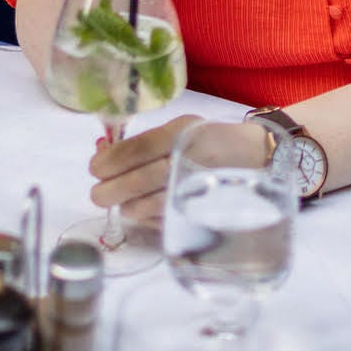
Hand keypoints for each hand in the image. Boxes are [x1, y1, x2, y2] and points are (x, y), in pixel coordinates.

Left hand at [88, 114, 200, 228]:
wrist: (256, 160)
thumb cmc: (210, 141)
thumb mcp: (181, 128)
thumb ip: (145, 141)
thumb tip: (104, 152)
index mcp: (184, 135)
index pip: (138, 149)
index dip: (111, 160)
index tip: (95, 168)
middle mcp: (190, 162)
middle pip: (139, 181)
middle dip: (110, 189)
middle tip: (98, 192)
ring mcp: (196, 193)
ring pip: (146, 207)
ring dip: (126, 205)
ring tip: (123, 201)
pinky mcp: (199, 217)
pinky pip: (160, 222)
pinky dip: (144, 219)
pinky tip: (143, 210)